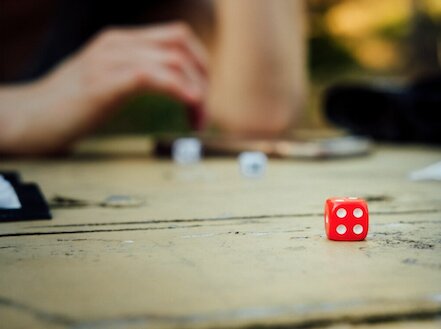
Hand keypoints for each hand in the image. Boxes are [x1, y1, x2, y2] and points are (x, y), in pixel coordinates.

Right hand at [0, 22, 207, 153]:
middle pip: (181, 44)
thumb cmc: (69, 106)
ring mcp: (110, 60)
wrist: (28, 118)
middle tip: (202, 110)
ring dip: (197, 92)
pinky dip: (181, 91)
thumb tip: (175, 86)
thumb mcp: (109, 81)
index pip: (176, 37)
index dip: (200, 64)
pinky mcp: (104, 82)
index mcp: (120, 41)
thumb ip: (137, 76)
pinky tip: (190, 107)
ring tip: (197, 121)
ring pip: (174, 60)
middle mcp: (117, 44)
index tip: (202, 95)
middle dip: (203, 77)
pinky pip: (154, 76)